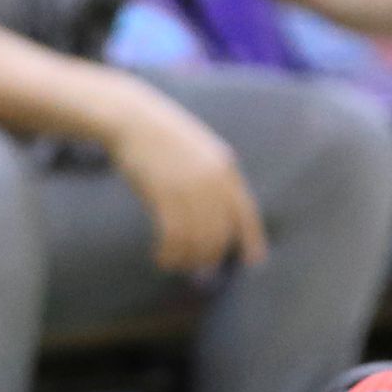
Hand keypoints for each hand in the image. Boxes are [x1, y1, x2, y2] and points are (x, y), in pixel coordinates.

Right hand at [110, 97, 267, 276]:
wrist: (136, 121)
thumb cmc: (166, 141)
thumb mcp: (201, 154)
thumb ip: (214, 181)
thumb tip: (216, 218)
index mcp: (226, 169)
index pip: (245, 212)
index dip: (252, 239)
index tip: (255, 261)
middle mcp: (214, 179)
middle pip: (221, 231)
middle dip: (210, 256)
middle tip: (197, 270)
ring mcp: (190, 185)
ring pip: (197, 238)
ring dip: (187, 259)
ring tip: (174, 264)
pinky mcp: (164, 192)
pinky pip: (174, 234)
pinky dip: (170, 252)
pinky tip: (162, 257)